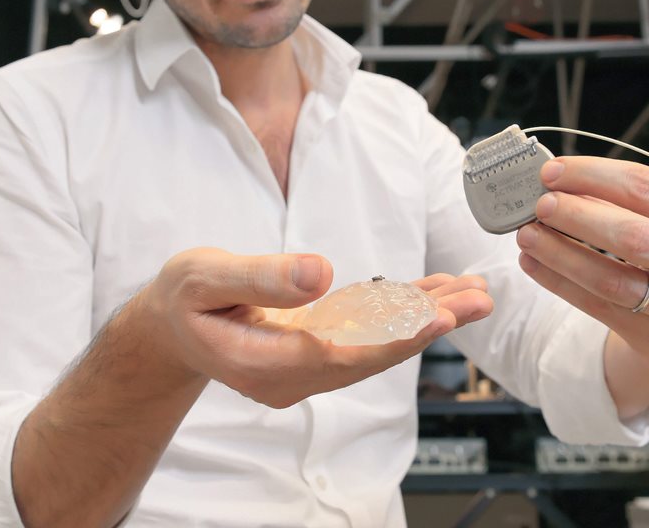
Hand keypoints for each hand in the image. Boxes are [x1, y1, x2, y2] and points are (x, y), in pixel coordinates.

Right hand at [139, 248, 492, 407]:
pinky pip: (367, 334)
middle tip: (477, 300)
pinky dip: (402, 312)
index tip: (437, 316)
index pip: (342, 354)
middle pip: (371, 354)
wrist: (171, 330)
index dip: (393, 336)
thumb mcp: (206, 277)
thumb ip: (260, 276)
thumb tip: (317, 272)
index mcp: (265, 363)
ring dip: (424, 319)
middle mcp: (294, 375)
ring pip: (376, 345)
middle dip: (427, 326)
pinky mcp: (317, 350)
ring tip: (474, 294)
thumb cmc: (183, 299)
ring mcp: (307, 368)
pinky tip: (438, 293)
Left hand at [514, 157, 648, 360]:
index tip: (552, 171)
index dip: (593, 176)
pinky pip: (597, 306)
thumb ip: (630, 199)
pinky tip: (533, 263)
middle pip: (631, 235)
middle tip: (540, 204)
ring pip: (609, 278)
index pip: (646, 188)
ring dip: (559, 253)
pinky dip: (559, 282)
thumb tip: (560, 181)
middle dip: (576, 215)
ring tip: (526, 234)